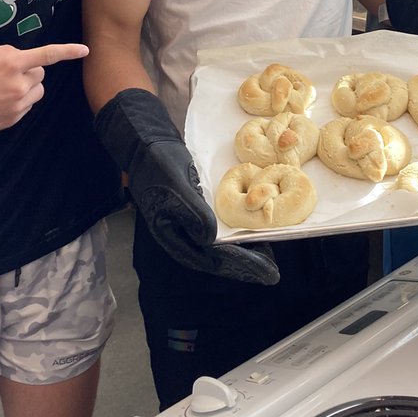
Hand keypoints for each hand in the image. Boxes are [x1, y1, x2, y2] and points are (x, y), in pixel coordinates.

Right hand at [0, 43, 88, 135]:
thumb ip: (9, 53)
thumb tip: (24, 59)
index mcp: (12, 63)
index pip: (46, 55)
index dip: (68, 51)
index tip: (85, 50)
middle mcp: (19, 84)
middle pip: (40, 74)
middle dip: (29, 71)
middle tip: (8, 73)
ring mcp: (18, 104)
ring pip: (37, 90)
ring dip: (27, 86)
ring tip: (3, 87)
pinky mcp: (14, 119)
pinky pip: (27, 105)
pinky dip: (19, 100)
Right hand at [94, 89, 279, 283]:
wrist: (147, 144)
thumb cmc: (158, 165)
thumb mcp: (176, 187)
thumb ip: (193, 213)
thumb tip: (210, 240)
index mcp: (171, 235)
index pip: (209, 259)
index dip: (237, 266)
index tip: (262, 270)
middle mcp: (180, 235)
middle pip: (215, 258)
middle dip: (243, 266)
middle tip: (270, 272)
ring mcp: (187, 226)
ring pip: (217, 247)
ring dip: (241, 253)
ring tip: (265, 258)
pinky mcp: (194, 213)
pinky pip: (217, 231)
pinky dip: (234, 236)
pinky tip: (249, 234)